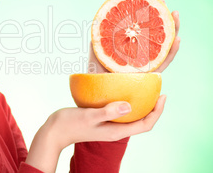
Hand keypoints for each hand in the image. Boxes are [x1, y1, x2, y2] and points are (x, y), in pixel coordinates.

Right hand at [25, 95, 165, 172]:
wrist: (55, 131)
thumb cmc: (70, 124)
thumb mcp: (89, 116)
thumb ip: (108, 111)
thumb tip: (130, 105)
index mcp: (116, 131)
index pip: (145, 124)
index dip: (157, 112)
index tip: (163, 95)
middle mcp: (116, 129)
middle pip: (142, 121)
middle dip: (153, 107)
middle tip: (157, 89)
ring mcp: (109, 125)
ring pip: (132, 116)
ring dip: (141, 103)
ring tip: (144, 88)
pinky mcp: (102, 119)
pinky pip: (120, 111)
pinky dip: (126, 101)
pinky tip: (122, 89)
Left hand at [88, 0, 179, 72]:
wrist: (96, 91)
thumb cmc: (95, 72)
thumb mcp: (96, 50)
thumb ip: (99, 37)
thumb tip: (98, 20)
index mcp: (132, 47)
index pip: (144, 27)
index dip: (150, 13)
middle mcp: (141, 54)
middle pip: (156, 33)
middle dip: (162, 15)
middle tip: (163, 0)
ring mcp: (147, 63)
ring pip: (164, 45)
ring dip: (172, 29)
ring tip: (175, 15)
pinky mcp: (150, 76)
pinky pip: (163, 63)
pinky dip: (172, 52)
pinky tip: (176, 39)